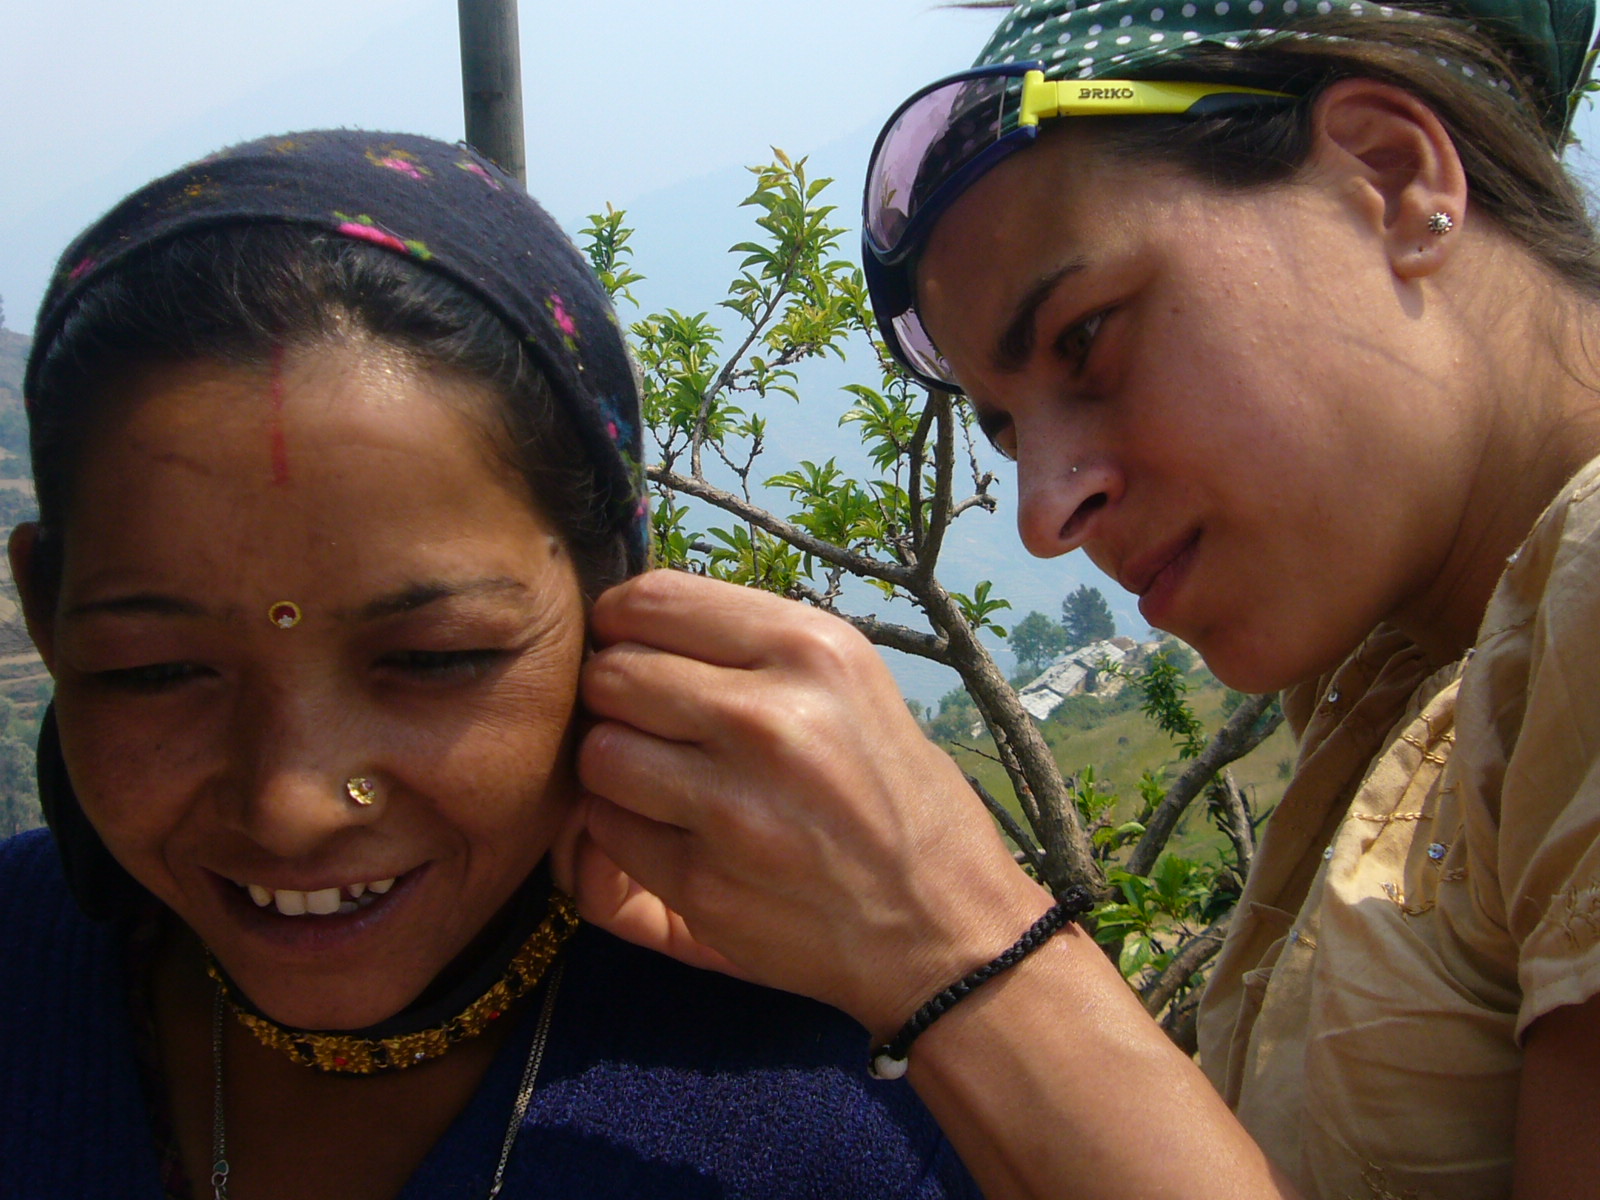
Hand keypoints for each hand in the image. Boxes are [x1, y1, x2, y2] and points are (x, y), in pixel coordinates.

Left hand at [571, 570, 1050, 1032]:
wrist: (945, 926)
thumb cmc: (892, 795)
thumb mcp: (851, 684)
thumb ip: (749, 647)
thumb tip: (634, 621)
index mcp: (812, 649)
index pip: (655, 600)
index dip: (620, 623)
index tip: (626, 645)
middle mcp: (771, 717)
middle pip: (613, 675)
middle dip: (615, 699)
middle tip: (648, 724)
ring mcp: (734, 804)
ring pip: (598, 752)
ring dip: (614, 767)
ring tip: (658, 781)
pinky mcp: (704, 882)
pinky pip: (607, 829)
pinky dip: (623, 832)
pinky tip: (674, 835)